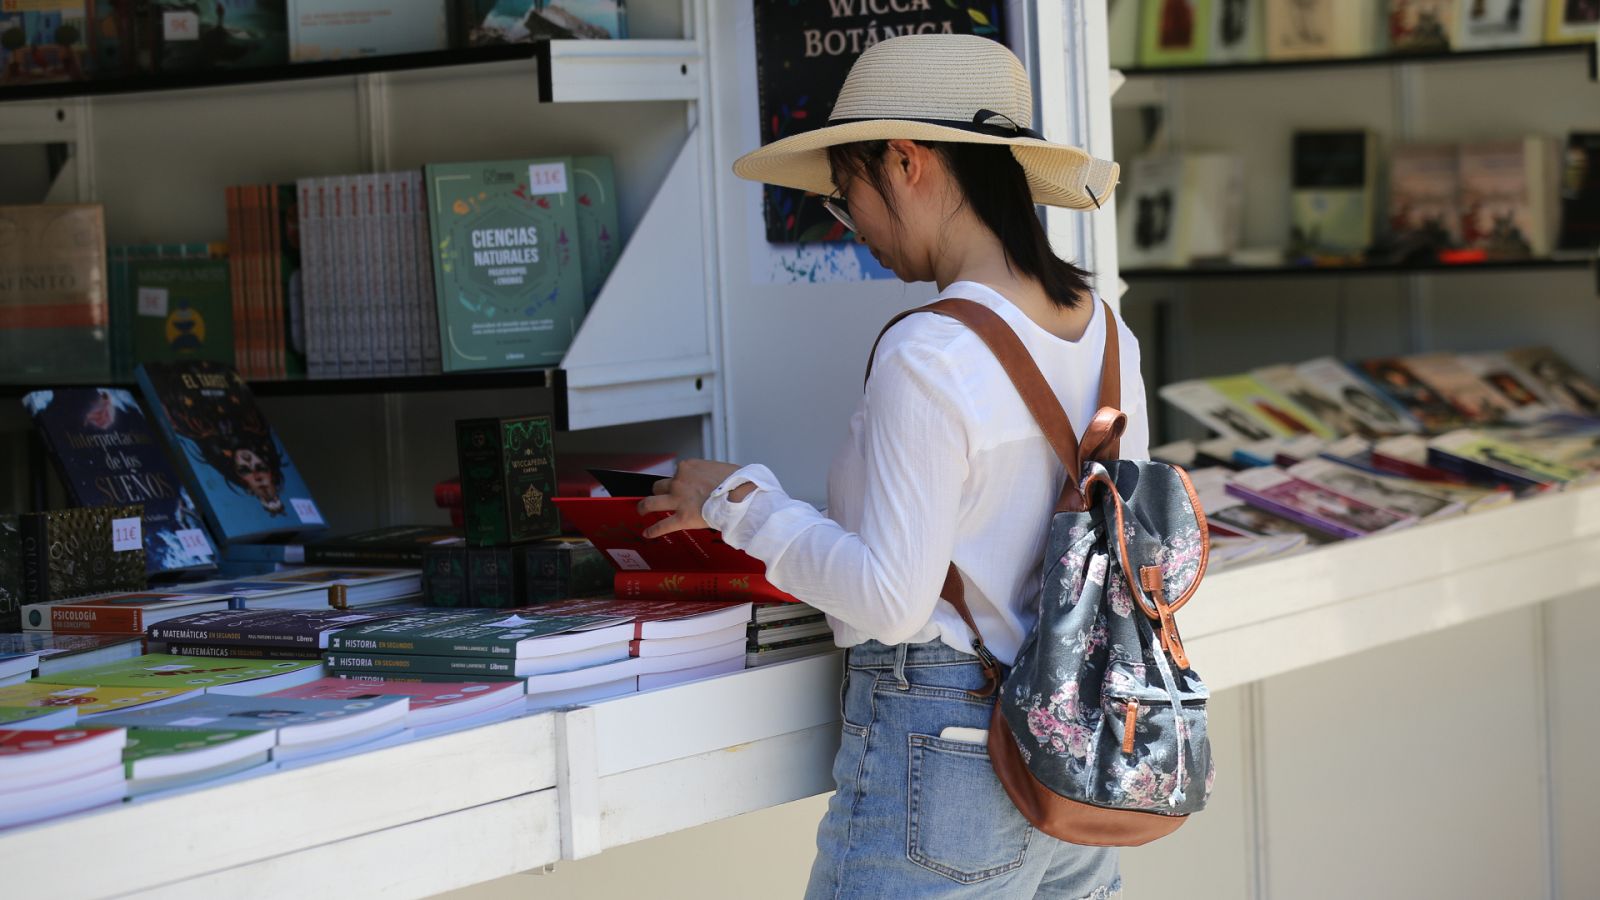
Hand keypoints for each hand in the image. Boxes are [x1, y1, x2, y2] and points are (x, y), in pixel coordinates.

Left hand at [636, 459, 751, 538]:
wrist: (742, 496)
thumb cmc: (738, 482)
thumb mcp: (722, 469)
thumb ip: (711, 474)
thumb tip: (715, 480)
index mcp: (689, 467)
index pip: (678, 473)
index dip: (681, 481)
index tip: (686, 486)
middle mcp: (679, 481)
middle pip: (661, 485)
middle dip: (661, 491)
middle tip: (661, 496)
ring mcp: (678, 500)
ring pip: (652, 502)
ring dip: (644, 506)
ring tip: (642, 511)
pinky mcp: (682, 518)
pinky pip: (662, 525)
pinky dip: (653, 530)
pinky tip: (647, 533)